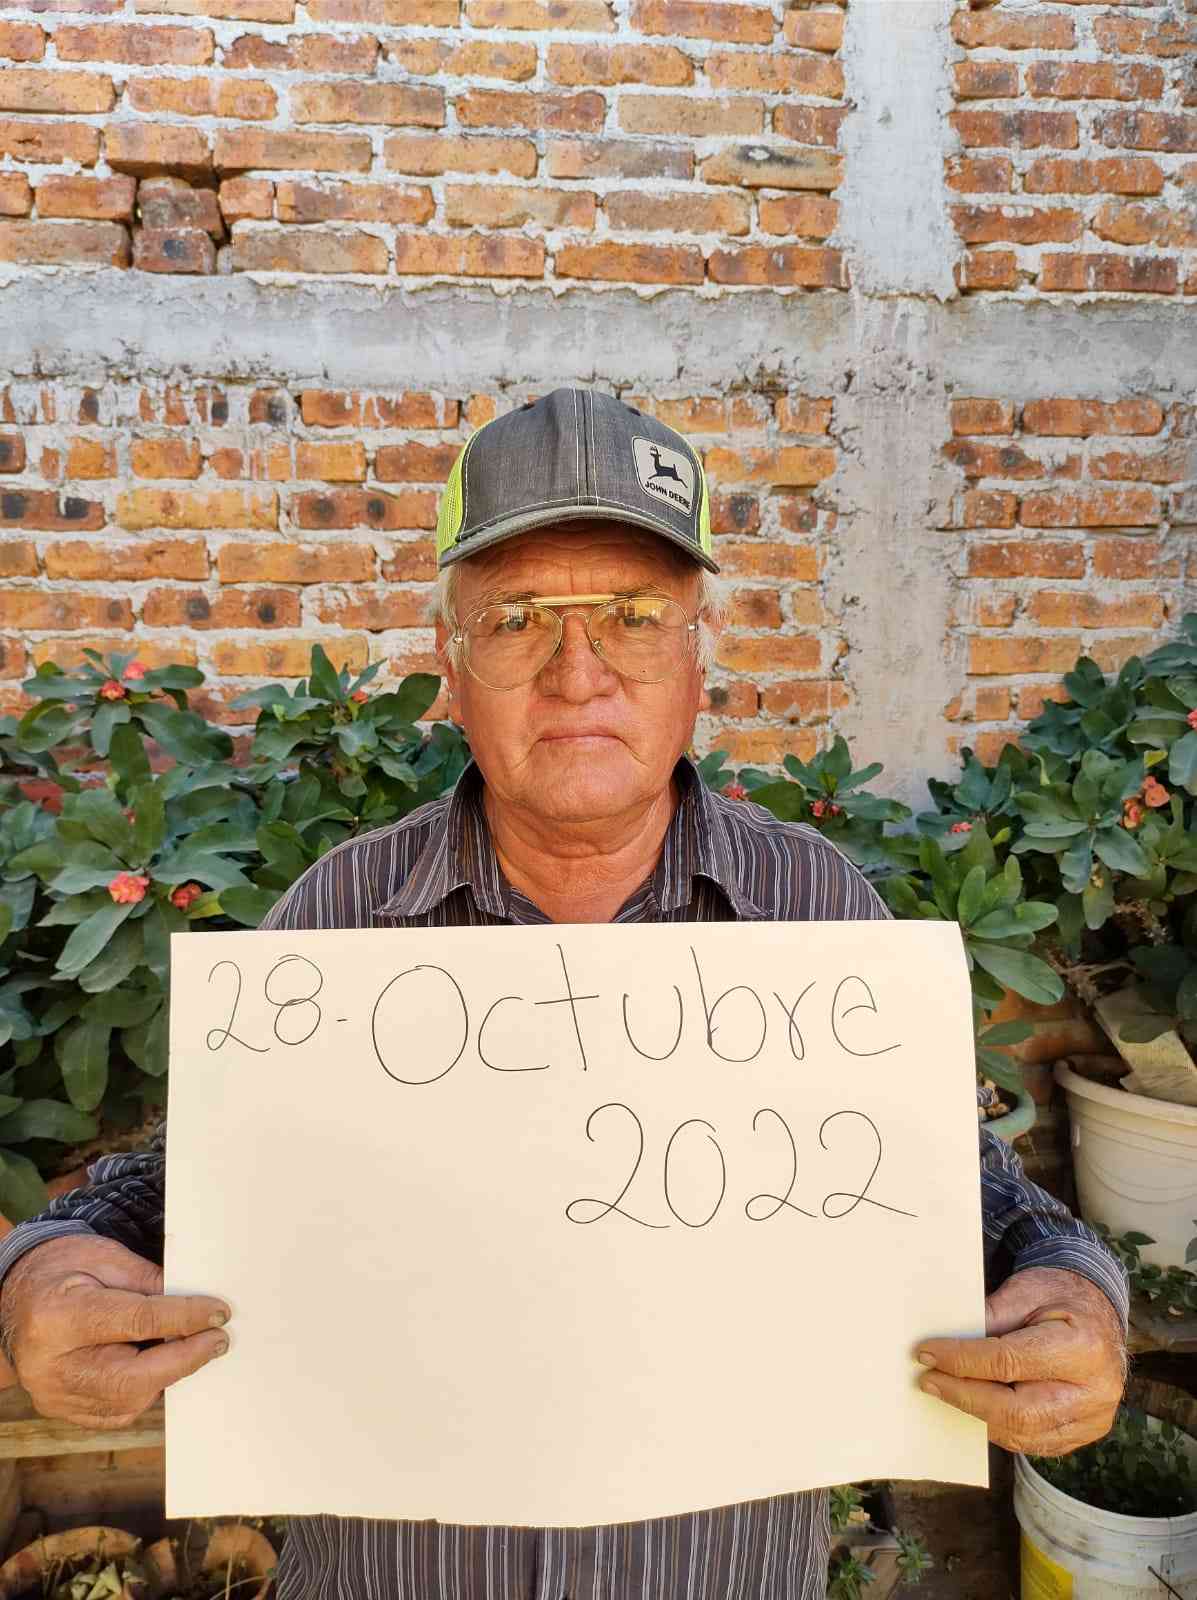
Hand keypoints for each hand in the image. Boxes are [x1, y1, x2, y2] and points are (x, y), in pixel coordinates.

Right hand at [0, 1235, 231, 1429]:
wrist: (17, 1295)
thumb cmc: (63, 1268)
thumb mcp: (106, 1258)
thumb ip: (150, 1283)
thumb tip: (196, 1306)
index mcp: (59, 1318)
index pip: (136, 1322)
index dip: (184, 1318)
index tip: (219, 1313)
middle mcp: (52, 1366)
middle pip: (132, 1377)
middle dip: (184, 1359)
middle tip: (217, 1340)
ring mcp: (54, 1395)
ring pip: (129, 1400)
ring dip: (167, 1374)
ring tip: (189, 1346)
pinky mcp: (62, 1409)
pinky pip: (117, 1411)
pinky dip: (145, 1389)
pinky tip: (160, 1365)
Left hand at [914, 1266, 1125, 1456]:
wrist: (1098, 1313)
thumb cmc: (1060, 1296)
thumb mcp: (1025, 1291)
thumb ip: (989, 1317)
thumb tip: (946, 1342)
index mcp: (1083, 1348)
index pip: (1009, 1362)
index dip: (962, 1360)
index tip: (926, 1354)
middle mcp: (1094, 1392)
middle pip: (1017, 1410)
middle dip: (964, 1396)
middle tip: (928, 1381)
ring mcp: (1092, 1419)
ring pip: (1023, 1433)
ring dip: (977, 1414)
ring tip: (944, 1391)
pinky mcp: (1083, 1432)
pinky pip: (1033, 1442)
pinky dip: (999, 1426)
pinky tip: (974, 1406)